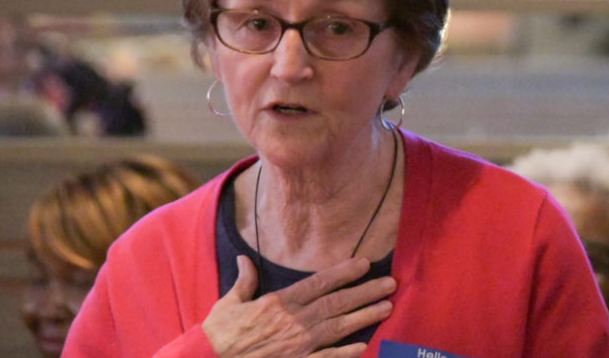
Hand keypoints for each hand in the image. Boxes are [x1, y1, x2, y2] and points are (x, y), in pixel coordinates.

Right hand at [202, 256, 395, 357]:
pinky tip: (363, 347)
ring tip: (387, 308)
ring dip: (365, 318)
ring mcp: (298, 346)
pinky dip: (344, 354)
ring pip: (338, 328)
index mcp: (280, 303)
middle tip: (390, 284)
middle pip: (337, 303)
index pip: (319, 283)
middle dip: (366, 292)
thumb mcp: (228, 303)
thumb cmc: (218, 335)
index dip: (344, 272)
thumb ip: (244, 281)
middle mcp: (294, 322)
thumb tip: (246, 259)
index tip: (365, 263)